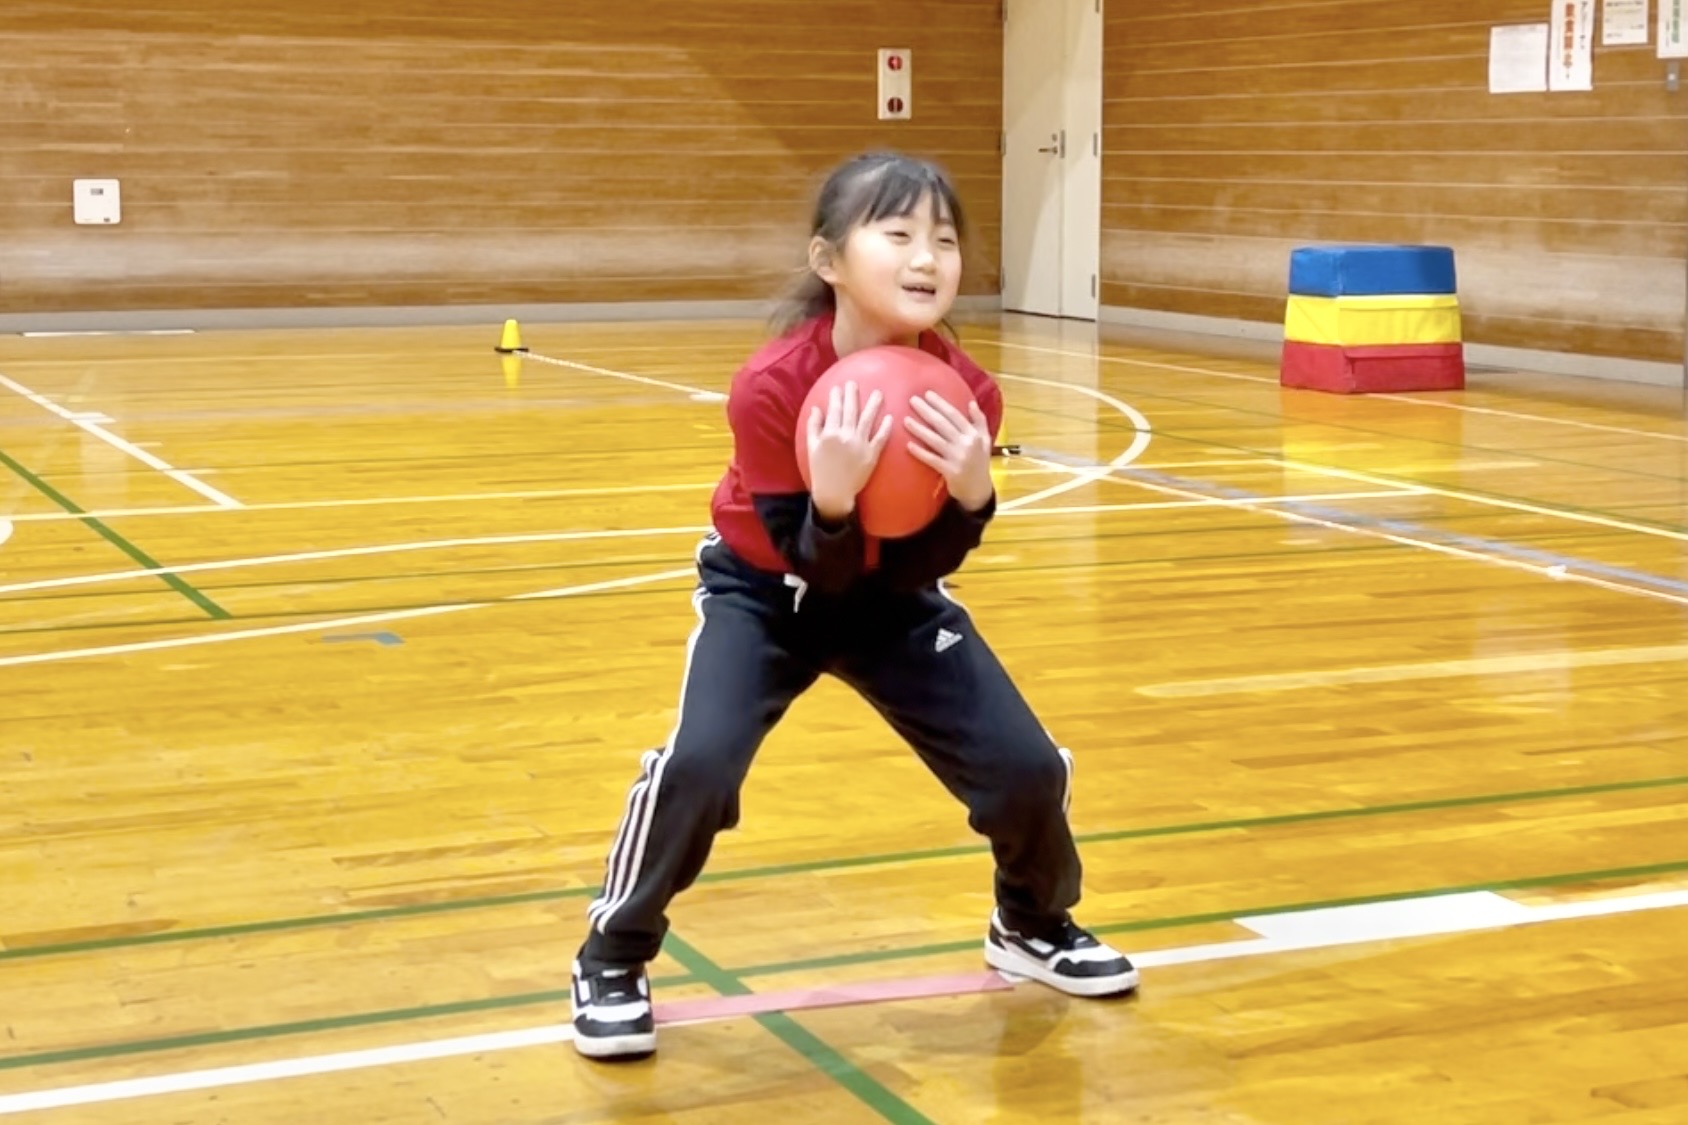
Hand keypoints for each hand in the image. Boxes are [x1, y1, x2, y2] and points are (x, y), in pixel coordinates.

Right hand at [806, 380, 892, 518]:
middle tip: (855, 383)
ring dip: (873, 405)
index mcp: (830, 434)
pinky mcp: (871, 455)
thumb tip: (817, 408)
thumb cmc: (820, 470)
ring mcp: (860, 446)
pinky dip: (885, 427)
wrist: (834, 492)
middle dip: (853, 395)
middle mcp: (846, 437)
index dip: (837, 397)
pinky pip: (880, 438)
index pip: (834, 410)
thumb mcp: (811, 447)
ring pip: (867, 420)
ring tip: (878, 393)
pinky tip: (890, 417)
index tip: (839, 387)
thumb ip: (813, 426)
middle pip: (851, 411)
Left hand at [904, 392, 993, 511]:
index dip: (940, 403)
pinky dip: (920, 453)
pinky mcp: (950, 472)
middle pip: (942, 424)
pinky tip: (908, 446)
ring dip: (919, 429)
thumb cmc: (980, 462)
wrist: (979, 490)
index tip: (927, 394)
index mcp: (974, 434)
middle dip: (926, 411)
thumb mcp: (985, 440)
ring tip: (905, 420)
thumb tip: (971, 403)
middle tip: (912, 400)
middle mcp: (966, 444)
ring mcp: (958, 458)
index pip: (954, 415)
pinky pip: (932, 460)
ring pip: (935, 440)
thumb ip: (979, 421)